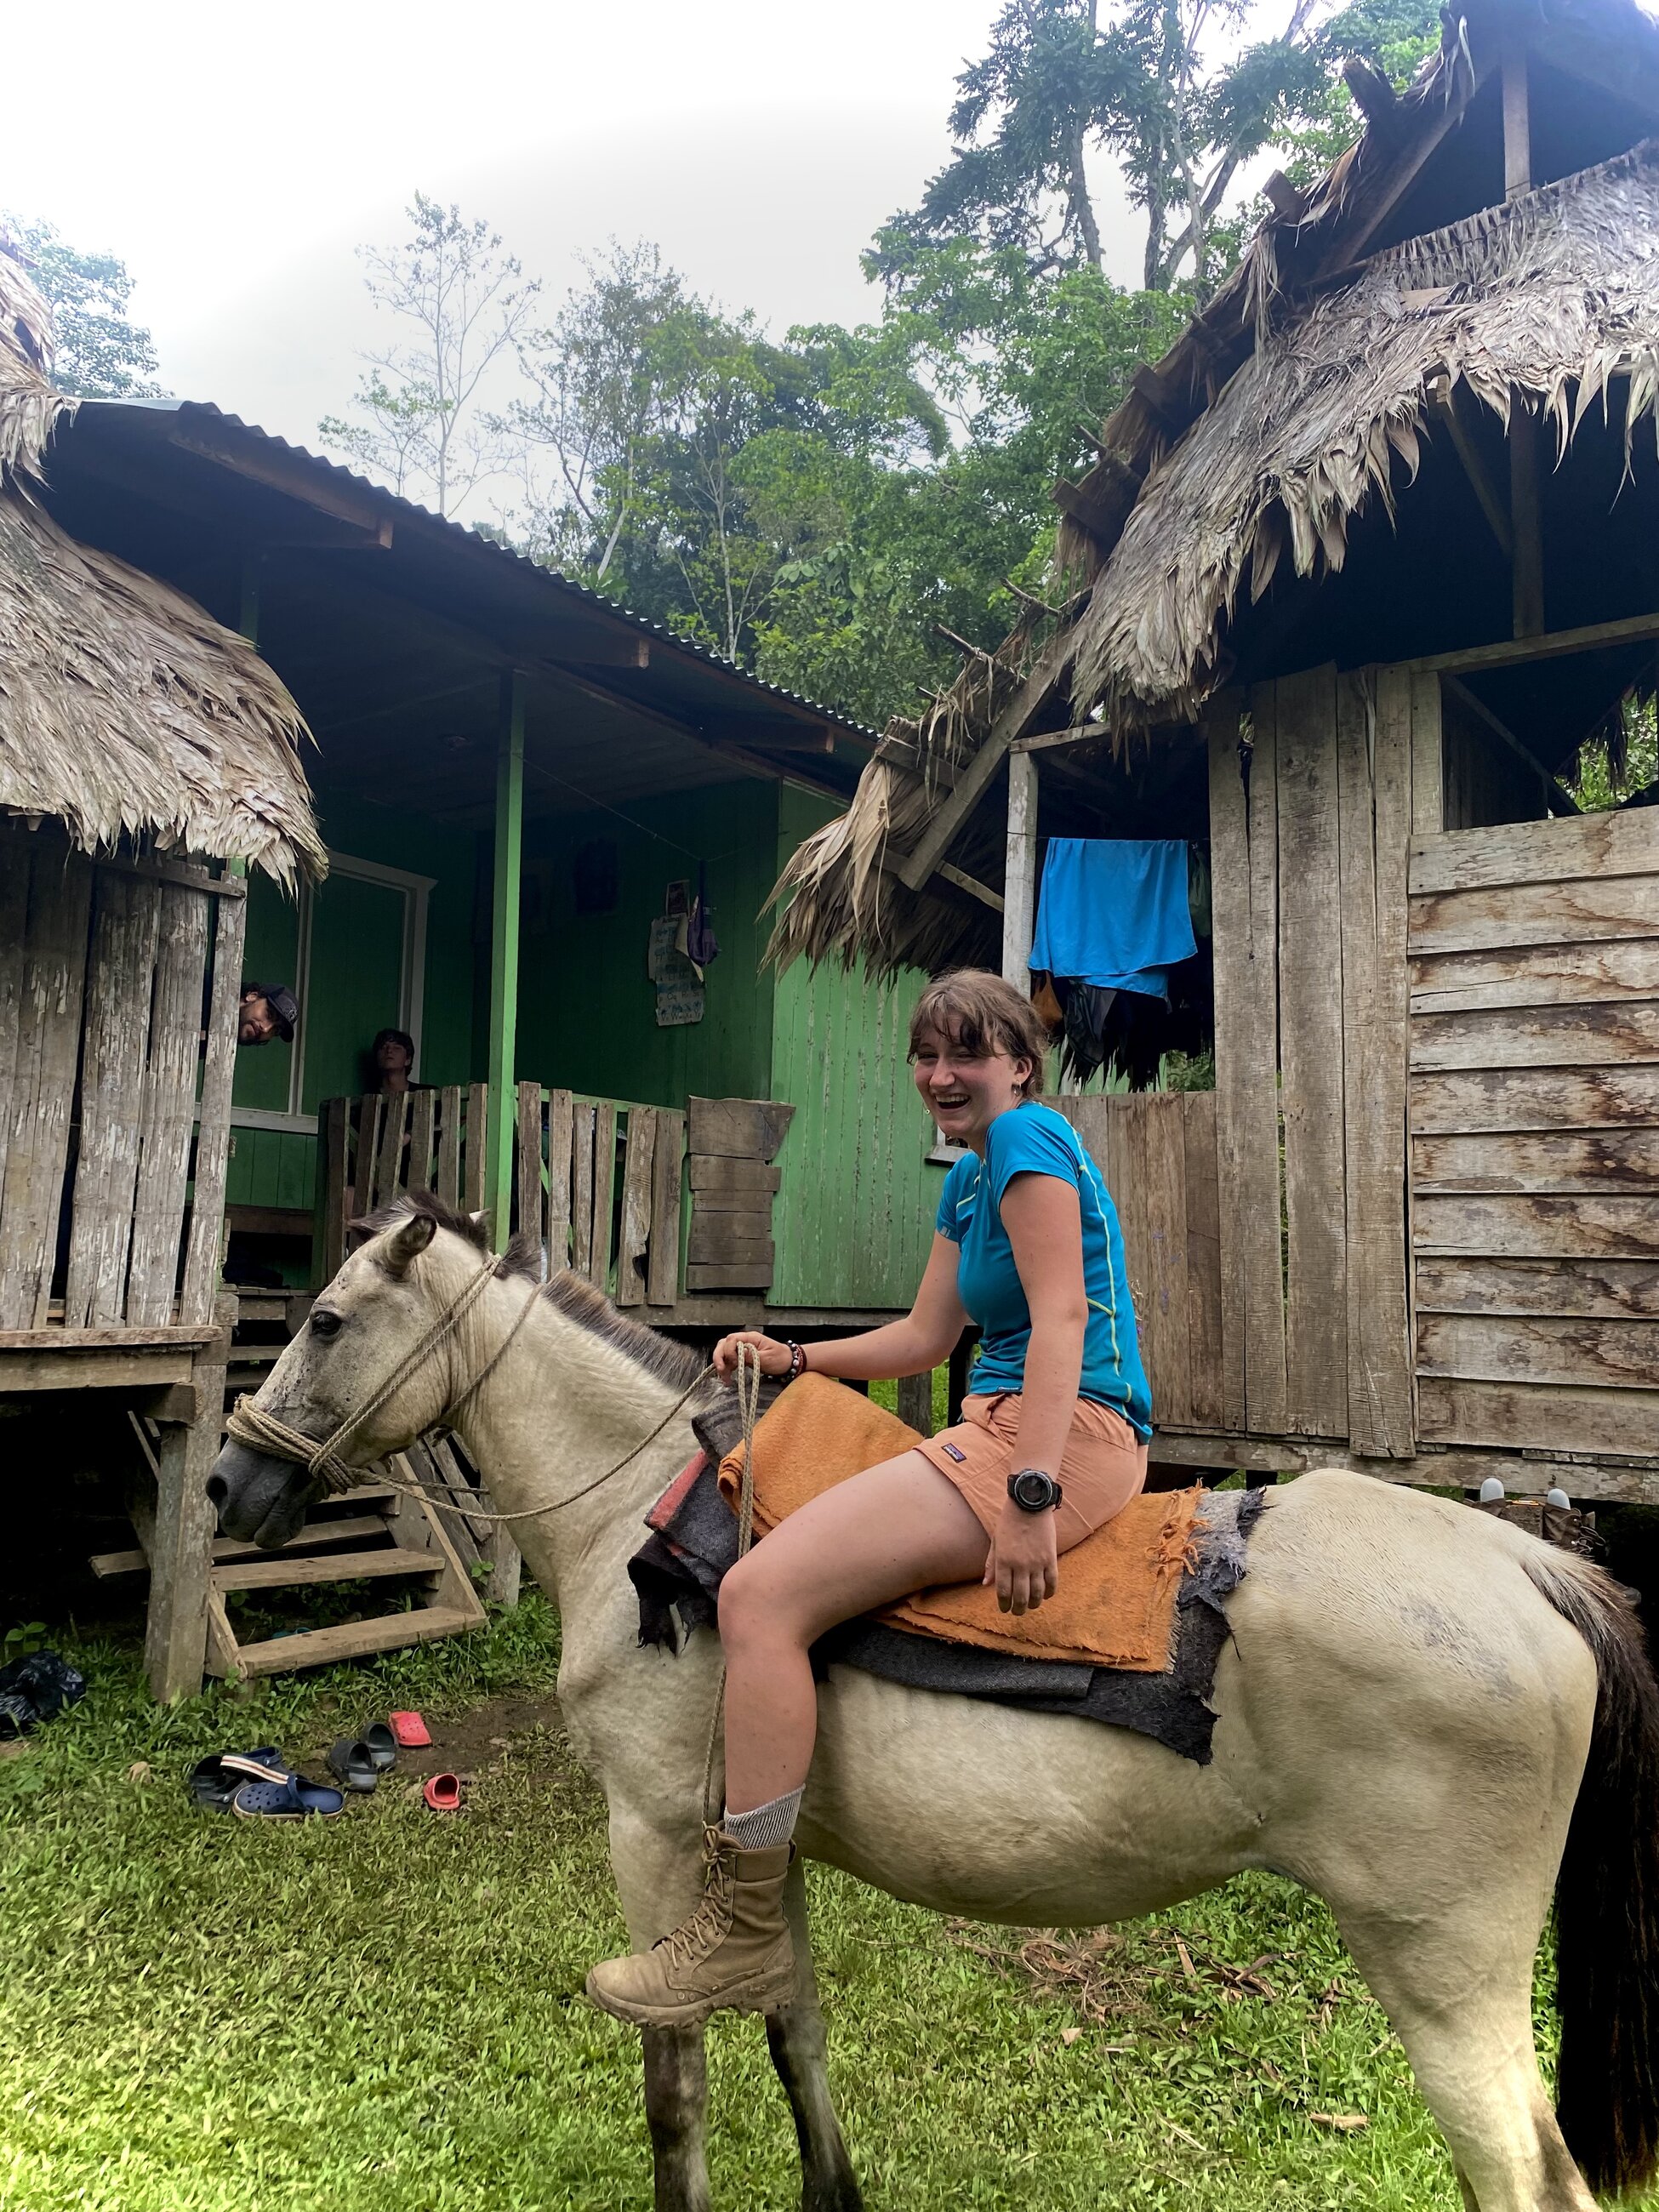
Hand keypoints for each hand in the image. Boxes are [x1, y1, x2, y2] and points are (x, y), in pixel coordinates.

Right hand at [712, 1330, 792, 1380]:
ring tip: (725, 1379)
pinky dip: (727, 1369)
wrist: (788, 1362)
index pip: (732, 1339)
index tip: (734, 1363)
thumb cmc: (781, 1358)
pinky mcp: (743, 1358)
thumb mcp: (767, 1358)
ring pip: (725, 1353)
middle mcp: (744, 1341)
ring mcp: (742, 1349)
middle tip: (721, 1370)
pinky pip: (730, 1361)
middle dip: (719, 1357)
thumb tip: (738, 1355)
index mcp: (751, 1337)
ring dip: (722, 1365)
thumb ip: (752, 1356)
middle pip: (724, 1344)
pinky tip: (727, 1379)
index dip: (729, 1351)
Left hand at [984, 1500, 1058, 1614]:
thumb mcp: (995, 1541)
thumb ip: (991, 1564)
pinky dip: (1049, 1592)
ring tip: (1031, 1606)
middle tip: (1018, 1612)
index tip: (1004, 1609)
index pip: (1003, 1591)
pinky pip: (1052, 1582)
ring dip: (1034, 1604)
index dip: (1004, 1604)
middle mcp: (1020, 1565)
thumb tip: (985, 1584)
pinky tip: (1045, 1595)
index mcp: (1004, 1560)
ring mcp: (1037, 1562)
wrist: (1030, 1503)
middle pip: (1021, 1596)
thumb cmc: (1009, 1521)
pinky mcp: (1051, 1558)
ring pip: (1037, 1593)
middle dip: (1019, 1609)